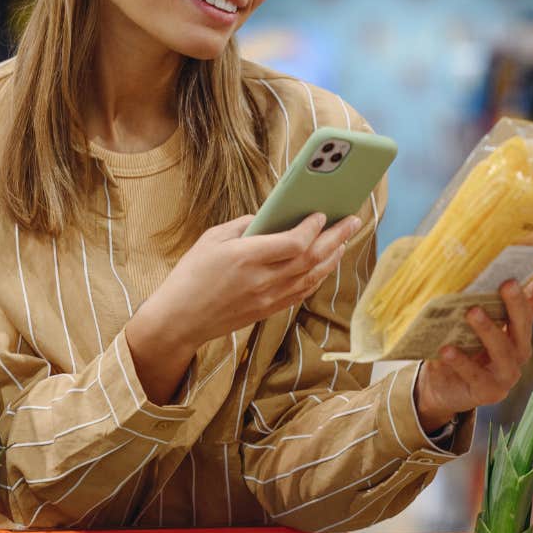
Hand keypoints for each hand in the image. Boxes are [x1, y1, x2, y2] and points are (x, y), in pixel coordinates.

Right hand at [131, 212, 360, 355]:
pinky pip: (303, 292)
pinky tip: (326, 263)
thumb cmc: (191, 274)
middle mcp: (262, 280)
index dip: (313, 227)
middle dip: (336, 237)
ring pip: (312, 277)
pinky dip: (319, 276)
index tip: (322, 213)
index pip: (294, 243)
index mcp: (245, 257)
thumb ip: (245, 225)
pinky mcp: (268, 310)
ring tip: (344, 239)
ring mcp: (268, 298)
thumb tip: (273, 215)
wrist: (180, 319)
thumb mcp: (211, 238)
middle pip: (311, 258)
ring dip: (333, 257)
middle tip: (352, 220)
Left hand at [415, 254, 532, 428]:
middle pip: (522, 325)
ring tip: (472, 312)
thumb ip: (477, 299)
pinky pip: (475, 374)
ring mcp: (506, 374)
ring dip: (488, 330)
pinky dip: (461, 361)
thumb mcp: (468, 322)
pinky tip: (446, 349)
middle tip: (508, 284)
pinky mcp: (488, 392)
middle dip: (517, 304)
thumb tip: (473, 265)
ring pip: (502, 350)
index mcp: (518, 330)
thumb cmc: (459, 347)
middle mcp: (518, 351)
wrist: (441, 387)